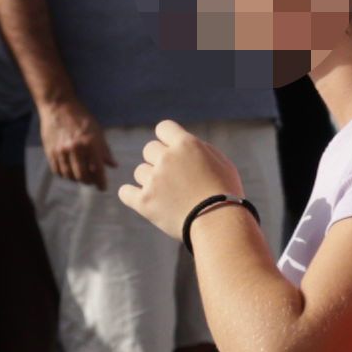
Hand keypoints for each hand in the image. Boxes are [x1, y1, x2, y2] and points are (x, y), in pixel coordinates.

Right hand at [40, 103, 116, 192]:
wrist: (58, 106)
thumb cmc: (81, 117)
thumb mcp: (98, 131)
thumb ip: (105, 150)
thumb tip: (113, 166)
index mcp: (90, 143)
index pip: (98, 169)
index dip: (101, 182)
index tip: (103, 187)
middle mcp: (75, 149)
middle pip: (82, 176)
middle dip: (89, 182)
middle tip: (93, 182)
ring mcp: (60, 151)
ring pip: (69, 175)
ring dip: (77, 179)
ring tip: (82, 177)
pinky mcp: (50, 151)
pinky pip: (57, 170)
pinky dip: (65, 175)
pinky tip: (70, 172)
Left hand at [121, 120, 239, 238]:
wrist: (220, 224)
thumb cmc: (226, 194)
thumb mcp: (222, 163)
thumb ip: (199, 149)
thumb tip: (181, 145)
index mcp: (187, 145)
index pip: (164, 127)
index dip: (167, 139)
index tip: (173, 151)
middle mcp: (167, 158)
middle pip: (149, 149)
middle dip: (159, 160)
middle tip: (174, 177)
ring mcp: (154, 180)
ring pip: (140, 171)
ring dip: (151, 180)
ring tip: (169, 195)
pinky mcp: (143, 201)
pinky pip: (125, 192)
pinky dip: (132, 195)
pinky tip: (144, 200)